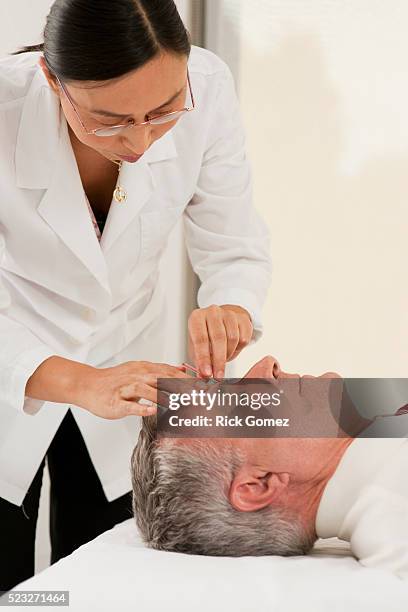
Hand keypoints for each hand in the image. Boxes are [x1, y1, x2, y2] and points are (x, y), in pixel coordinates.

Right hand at [72, 361, 191, 419]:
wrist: (87, 385)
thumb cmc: (115, 380)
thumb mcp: (140, 370)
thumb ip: (161, 370)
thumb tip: (182, 368)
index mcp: (145, 368)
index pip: (170, 372)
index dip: (187, 379)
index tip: (204, 387)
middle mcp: (137, 375)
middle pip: (161, 378)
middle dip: (180, 386)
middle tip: (196, 395)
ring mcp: (125, 388)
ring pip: (146, 389)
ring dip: (162, 395)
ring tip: (177, 403)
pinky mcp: (115, 401)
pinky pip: (129, 405)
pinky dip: (140, 408)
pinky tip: (151, 411)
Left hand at [187, 304, 252, 378]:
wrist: (221, 321)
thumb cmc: (205, 335)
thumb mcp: (196, 347)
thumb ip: (199, 361)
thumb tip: (203, 376)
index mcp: (197, 317)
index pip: (200, 338)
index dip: (204, 357)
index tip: (207, 373)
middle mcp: (212, 312)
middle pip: (219, 338)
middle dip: (219, 361)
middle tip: (218, 375)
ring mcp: (229, 313)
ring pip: (233, 339)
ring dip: (228, 355)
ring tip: (222, 360)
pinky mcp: (242, 319)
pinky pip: (244, 338)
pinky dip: (238, 350)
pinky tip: (231, 351)